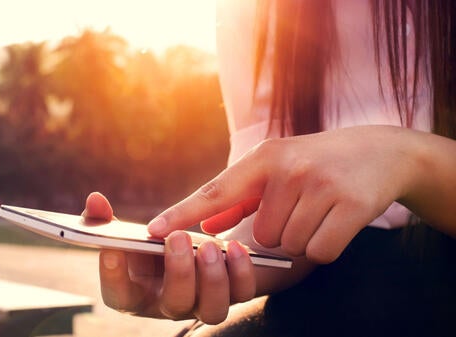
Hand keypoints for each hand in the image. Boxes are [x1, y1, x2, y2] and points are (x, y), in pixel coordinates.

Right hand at [83, 192, 255, 323]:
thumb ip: (107, 221)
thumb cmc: (153, 248)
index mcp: (138, 293)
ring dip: (212, 278)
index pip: (120, 297)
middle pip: (174, 304)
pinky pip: (241, 294)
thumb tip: (94, 200)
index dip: (112, 277)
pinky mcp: (233, 295)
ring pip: (212, 310)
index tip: (112, 249)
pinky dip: (241, 272)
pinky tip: (236, 247)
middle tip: (178, 237)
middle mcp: (171, 305)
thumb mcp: (130, 235)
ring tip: (210, 246)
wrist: (191, 253)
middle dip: (178, 271)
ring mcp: (203, 304)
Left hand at [147, 126, 423, 263]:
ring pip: (289, 245)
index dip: (183, 214)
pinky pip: (319, 251)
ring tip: (320, 209)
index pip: (215, 191)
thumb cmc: (316, 162)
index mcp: (264, 157)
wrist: (380, 151)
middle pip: (260, 235)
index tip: (153, 231)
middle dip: (278, 231)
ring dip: (302, 238)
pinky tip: (336, 220)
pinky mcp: (350, 205)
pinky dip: (325, 245)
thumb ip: (238, 198)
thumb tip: (206, 227)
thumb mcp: (275, 168)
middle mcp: (288, 168)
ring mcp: (320, 185)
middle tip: (302, 206)